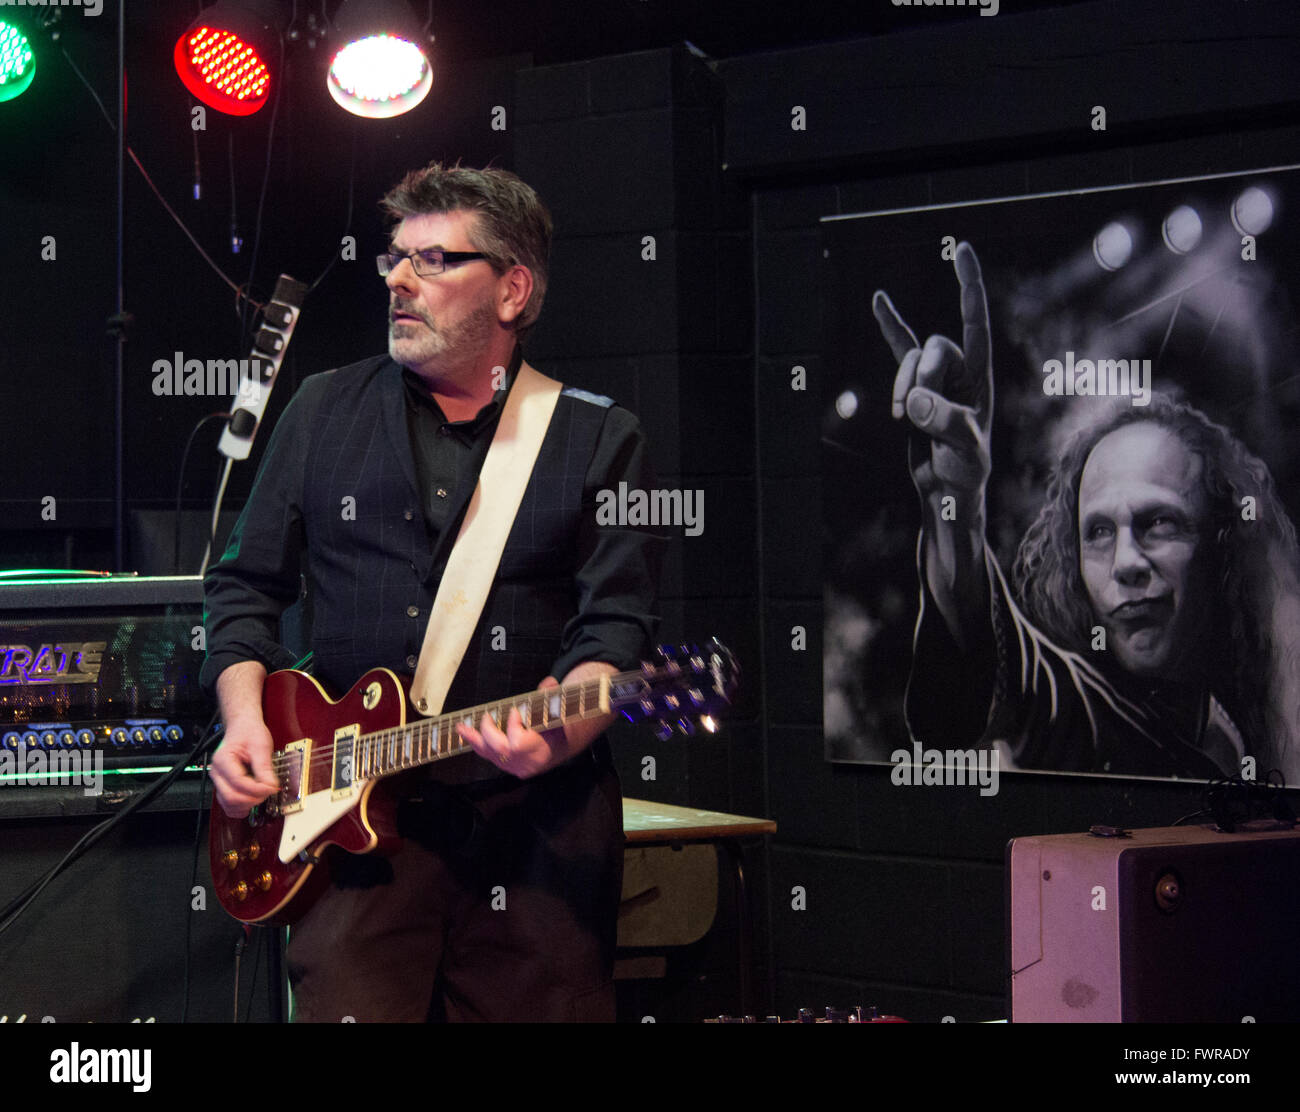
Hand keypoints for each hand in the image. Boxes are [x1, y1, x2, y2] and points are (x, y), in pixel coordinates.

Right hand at [209, 714, 280, 817]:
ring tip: (262, 795)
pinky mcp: (224, 786)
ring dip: (247, 805)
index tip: (273, 787)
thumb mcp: (260, 745)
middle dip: (253, 798)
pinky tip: (252, 802)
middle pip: (231, 797)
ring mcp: (219, 781)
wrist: (242, 727)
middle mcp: (217, 772)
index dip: (258, 789)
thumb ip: (264, 767)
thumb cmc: (249, 732)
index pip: (239, 782)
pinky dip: (240, 807)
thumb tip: (271, 785)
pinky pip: (228, 804)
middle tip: (269, 791)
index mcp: (223, 760)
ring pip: (228, 804)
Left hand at [456, 676, 567, 778]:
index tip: (515, 710)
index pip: (518, 743)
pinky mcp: (505, 765)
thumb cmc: (559, 728)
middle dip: (489, 731)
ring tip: (461, 726)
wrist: (560, 749)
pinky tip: (465, 732)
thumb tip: (548, 684)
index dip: (513, 726)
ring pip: (489, 754)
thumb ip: (553, 699)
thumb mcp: (560, 714)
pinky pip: (487, 755)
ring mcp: (514, 766)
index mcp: (541, 751)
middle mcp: (525, 762)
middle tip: (487, 716)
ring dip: (474, 738)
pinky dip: (476, 742)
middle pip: (500, 749)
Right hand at [872, 241, 993, 513]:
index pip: (975, 323)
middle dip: (920, 379)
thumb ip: (944, 422)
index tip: (961, 250)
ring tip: (905, 420)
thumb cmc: (965, 472)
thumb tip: (915, 400)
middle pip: (934, 349)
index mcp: (980, 377)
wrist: (947, 491)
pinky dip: (890, 327)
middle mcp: (960, 371)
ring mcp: (936, 378)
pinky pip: (900, 350)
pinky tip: (878, 299)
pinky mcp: (913, 389)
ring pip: (911, 360)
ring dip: (903, 387)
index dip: (968, 288)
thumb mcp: (963, 451)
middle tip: (914, 415)